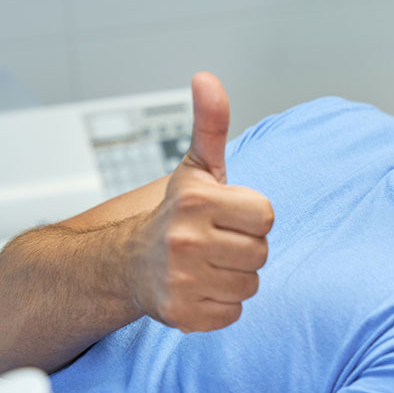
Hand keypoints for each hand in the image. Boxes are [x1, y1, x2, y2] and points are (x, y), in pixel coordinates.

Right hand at [128, 72, 273, 331]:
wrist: (127, 263)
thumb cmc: (175, 213)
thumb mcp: (197, 167)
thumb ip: (210, 123)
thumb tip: (207, 78)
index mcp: (197, 200)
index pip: (266, 215)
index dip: (250, 216)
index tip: (225, 215)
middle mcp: (186, 241)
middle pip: (261, 252)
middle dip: (243, 247)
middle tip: (215, 242)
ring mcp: (182, 280)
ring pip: (250, 284)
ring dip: (235, 276)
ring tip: (207, 264)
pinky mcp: (182, 315)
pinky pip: (234, 312)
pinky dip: (221, 304)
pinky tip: (199, 287)